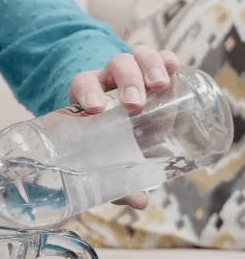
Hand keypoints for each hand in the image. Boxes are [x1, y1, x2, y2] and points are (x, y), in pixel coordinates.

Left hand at [68, 45, 179, 209]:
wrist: (115, 114)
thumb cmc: (105, 138)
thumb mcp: (107, 155)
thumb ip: (117, 178)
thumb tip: (140, 202)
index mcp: (86, 95)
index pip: (83, 84)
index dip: (88, 93)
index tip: (95, 108)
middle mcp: (107, 79)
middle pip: (114, 67)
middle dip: (126, 83)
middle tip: (134, 103)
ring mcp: (130, 70)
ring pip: (136, 57)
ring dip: (148, 68)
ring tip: (159, 86)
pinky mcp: (152, 69)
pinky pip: (158, 56)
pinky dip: (166, 59)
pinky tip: (174, 67)